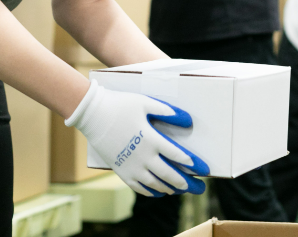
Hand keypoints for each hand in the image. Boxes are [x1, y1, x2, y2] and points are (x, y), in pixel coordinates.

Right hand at [66, 81, 209, 196]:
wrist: (92, 115)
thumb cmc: (120, 105)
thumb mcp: (146, 103)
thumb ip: (168, 112)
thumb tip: (188, 120)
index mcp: (151, 140)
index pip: (178, 156)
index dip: (193, 164)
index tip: (204, 169)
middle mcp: (143, 157)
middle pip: (170, 175)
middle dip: (187, 183)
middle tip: (199, 187)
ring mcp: (131, 167)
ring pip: (155, 185)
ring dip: (171, 189)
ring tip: (181, 190)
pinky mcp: (121, 171)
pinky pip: (139, 188)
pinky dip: (151, 192)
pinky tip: (159, 192)